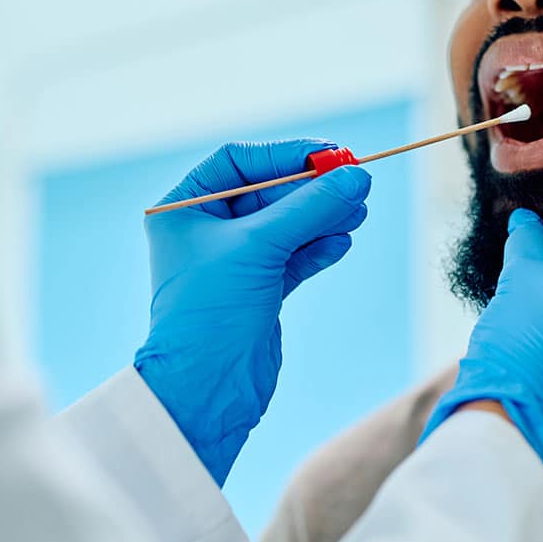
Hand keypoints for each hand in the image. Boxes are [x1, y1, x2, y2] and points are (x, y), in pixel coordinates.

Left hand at [135, 140, 370, 485]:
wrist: (208, 387)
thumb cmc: (211, 312)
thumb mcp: (260, 247)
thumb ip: (310, 207)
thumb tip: (357, 176)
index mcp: (183, 211)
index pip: (238, 163)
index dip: (284, 155)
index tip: (329, 153)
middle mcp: (206, 232)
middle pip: (270, 193)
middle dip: (313, 190)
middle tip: (357, 182)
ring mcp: (235, 263)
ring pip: (288, 226)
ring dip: (324, 217)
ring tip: (359, 212)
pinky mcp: (260, 290)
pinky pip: (295, 256)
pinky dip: (319, 247)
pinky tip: (342, 242)